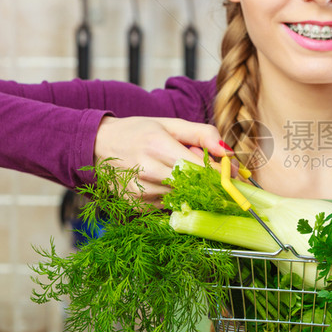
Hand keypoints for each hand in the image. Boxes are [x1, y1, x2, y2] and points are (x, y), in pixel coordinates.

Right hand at [93, 116, 230, 202]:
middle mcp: (148, 171)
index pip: (201, 168)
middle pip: (195, 186)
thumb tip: (228, 151)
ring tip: (178, 172)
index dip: (222, 173)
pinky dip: (175, 196)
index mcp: (158, 146)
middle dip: (209, 182)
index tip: (233, 173)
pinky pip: (169, 206)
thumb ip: (202, 134)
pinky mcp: (137, 206)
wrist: (98, 146)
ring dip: (192, 189)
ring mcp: (141, 192)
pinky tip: (165, 183)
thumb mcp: (171, 124)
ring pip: (184, 197)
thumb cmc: (138, 132)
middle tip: (212, 174)